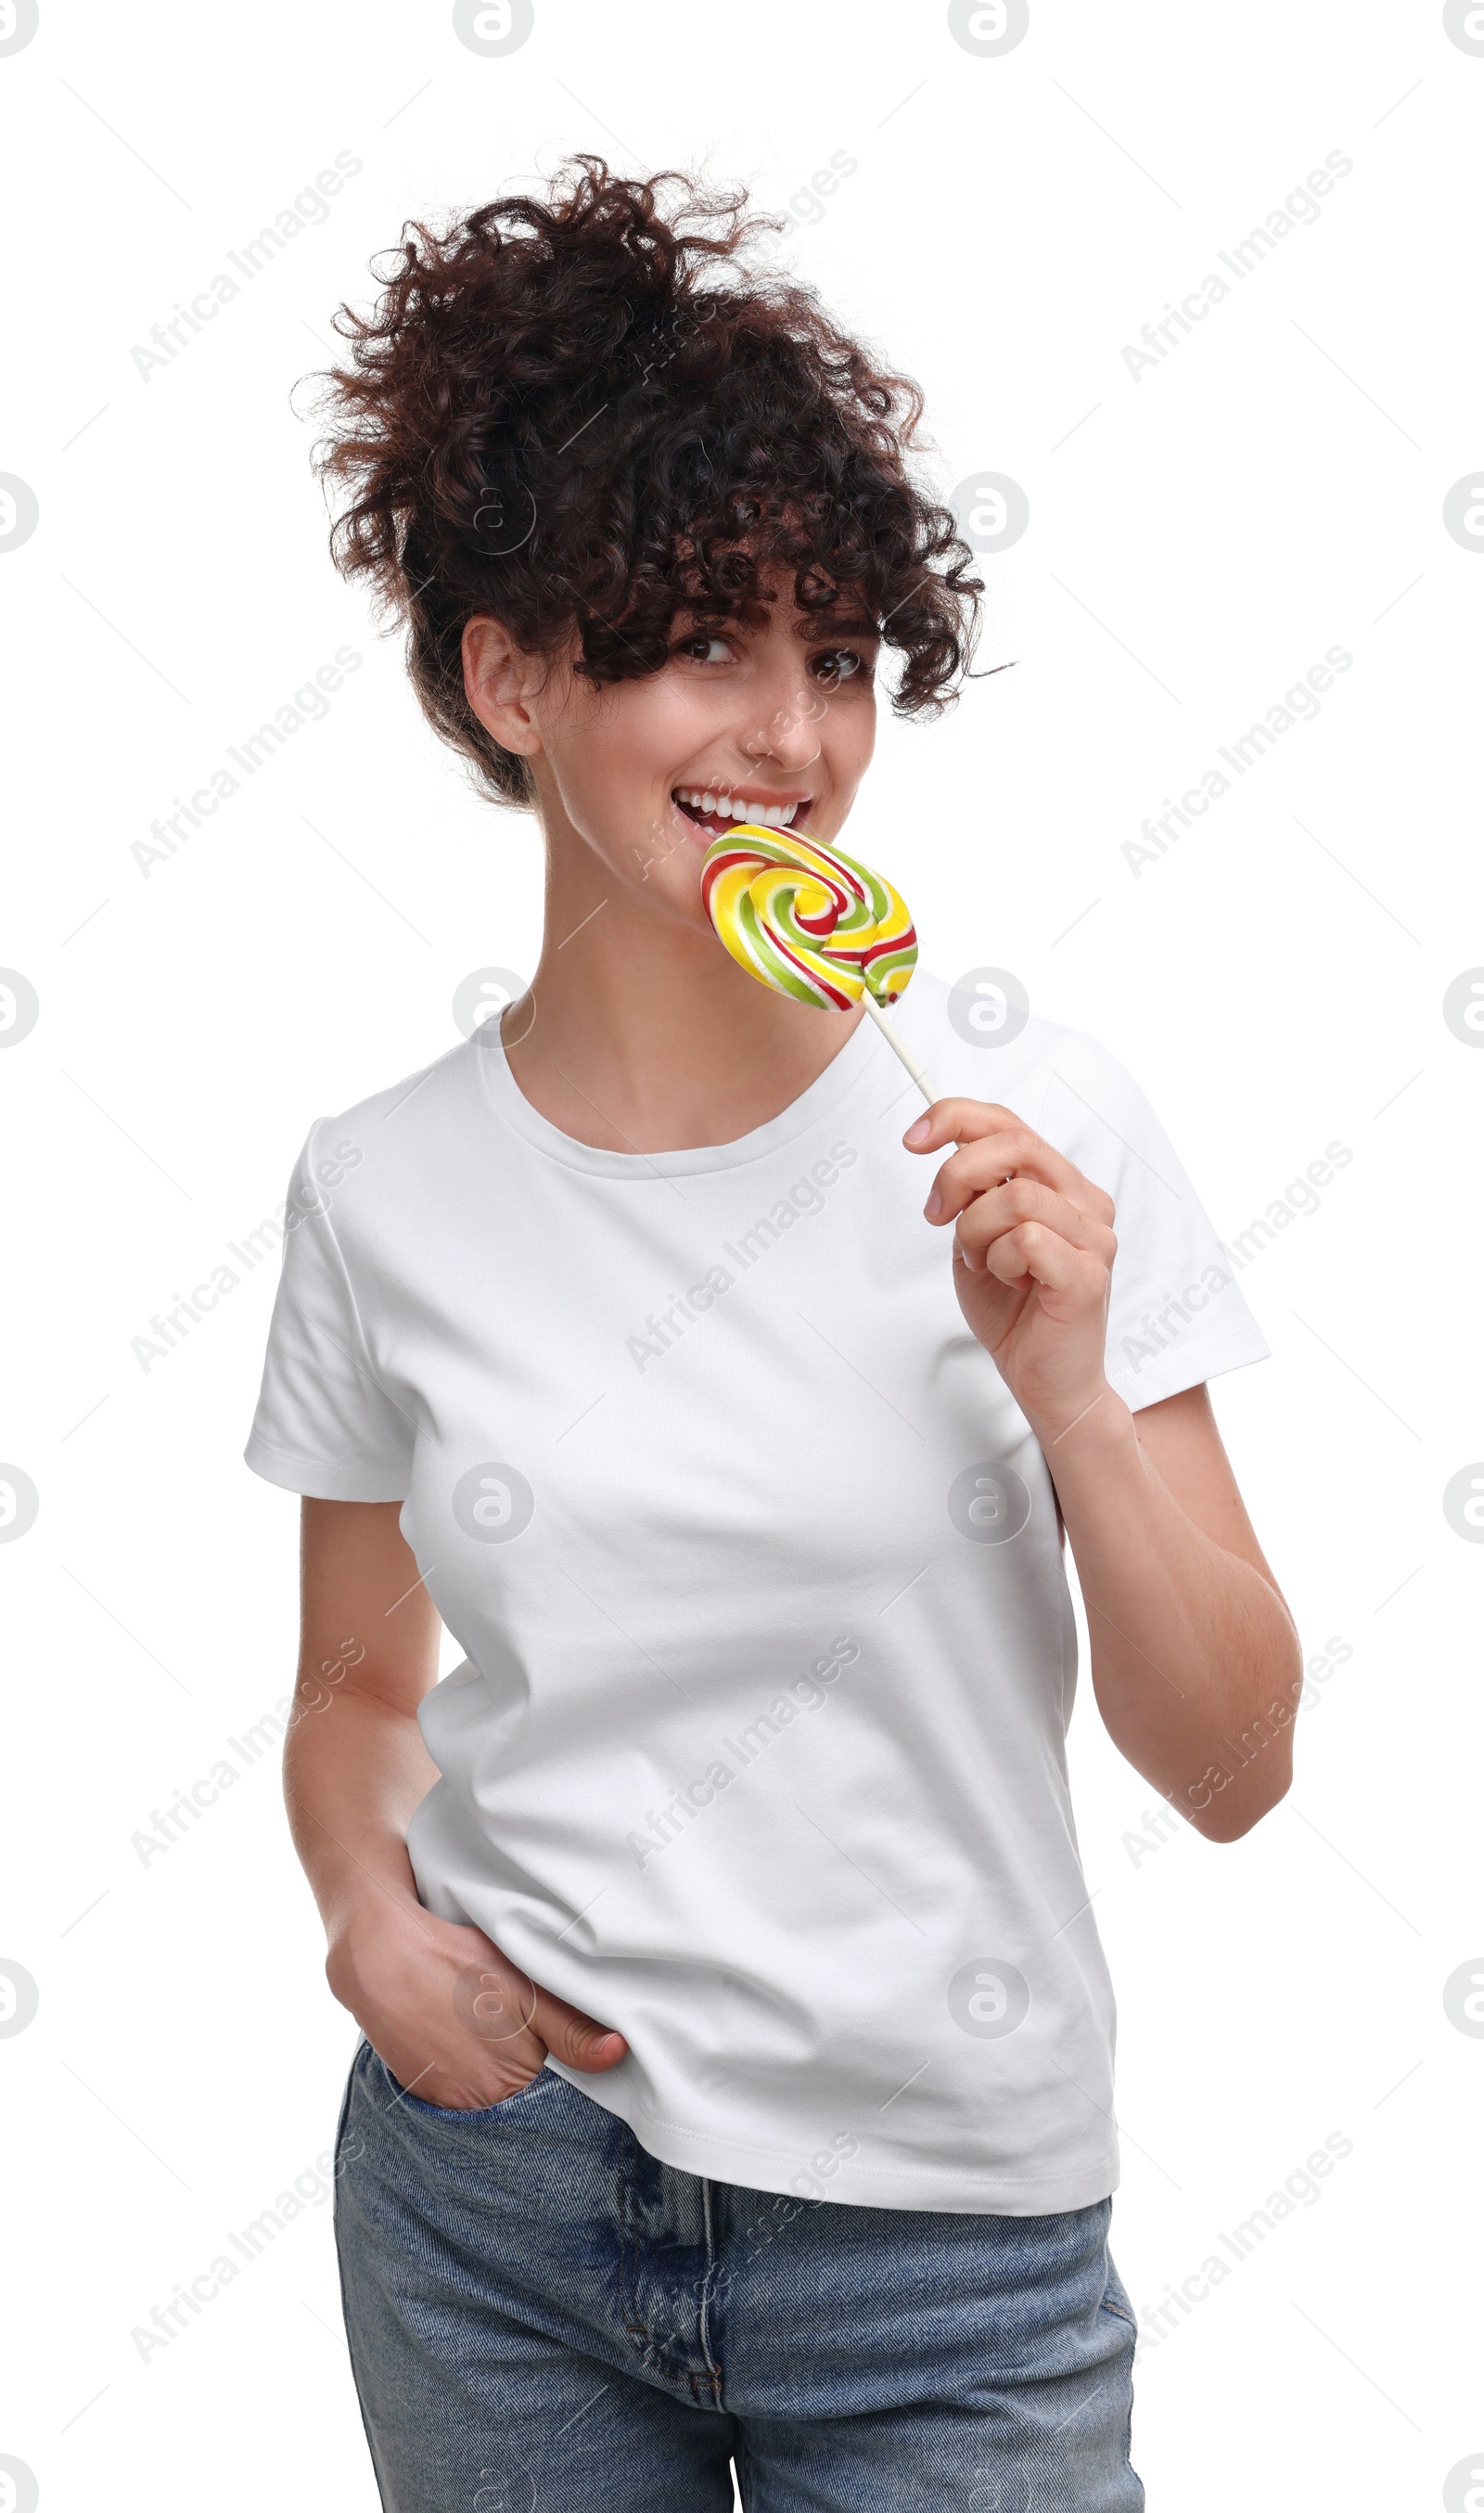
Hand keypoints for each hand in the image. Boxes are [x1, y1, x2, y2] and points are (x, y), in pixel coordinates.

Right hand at [327, 1892, 627, 2110]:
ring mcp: (443, 2102)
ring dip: (491, 2067)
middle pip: (520, 2093)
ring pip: (486, 2090)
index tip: (545, 2034)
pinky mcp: (418, 2090)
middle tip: (509, 2021)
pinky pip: (454, 2088)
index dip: (556, 2063)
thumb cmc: (459, 1966)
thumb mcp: (527, 1989)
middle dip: (526, 2066)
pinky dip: (461, 2066)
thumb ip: (572, 2029)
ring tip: (480, 2024)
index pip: (553, 2090)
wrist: (381, 1956)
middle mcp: (476, 2106)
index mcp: (511, 2085)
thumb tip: (618, 2054)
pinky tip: (456, 2032)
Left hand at [904, 1099, 1116, 1437]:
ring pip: (1014, 1197)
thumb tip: (944, 1143)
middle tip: (936, 1216)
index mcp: (1061, 1185)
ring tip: (982, 1264)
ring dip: (976, 1233)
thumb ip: (972, 1193)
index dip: (955, 1118)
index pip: (1010, 1123)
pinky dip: (999, 1261)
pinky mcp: (1089, 1274)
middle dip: (956, 1175)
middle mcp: (1086, 1202)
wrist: (1044, 1381)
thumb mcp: (977, 1238)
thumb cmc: (1013, 1311)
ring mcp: (1094, 1237)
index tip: (912, 1139)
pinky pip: (1026, 1240)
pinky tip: (1008, 1283)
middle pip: (1015, 1145)